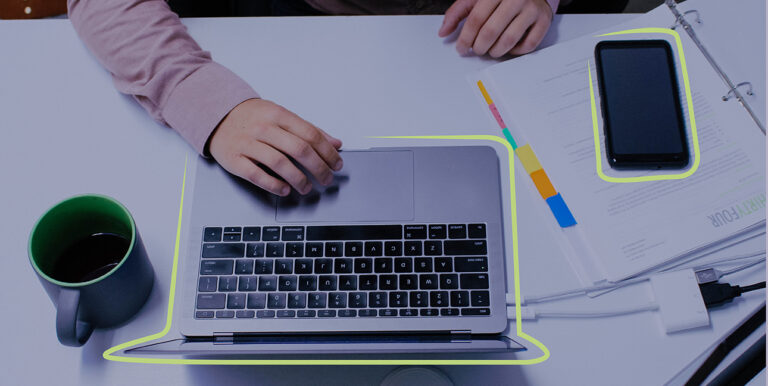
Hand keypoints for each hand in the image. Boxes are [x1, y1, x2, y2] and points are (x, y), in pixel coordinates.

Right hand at [208, 99, 342, 195]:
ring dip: (298, 179)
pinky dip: (273, 184)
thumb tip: (336, 144)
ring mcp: (247, 144)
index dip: (327, 152)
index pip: (310, 135)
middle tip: (327, 180)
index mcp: (279, 115)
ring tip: (307, 187)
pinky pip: (256, 175)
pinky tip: (285, 190)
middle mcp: (264, 128)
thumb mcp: (282, 116)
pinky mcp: (234, 160)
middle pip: (299, 150)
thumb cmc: (253, 118)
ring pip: (279, 163)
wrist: (216, 115)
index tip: (337, 165)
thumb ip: (309, 130)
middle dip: (318, 168)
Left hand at [438, 0, 552, 57]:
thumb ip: (458, 12)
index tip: (461, 48)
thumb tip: (443, 32)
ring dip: (495, 52)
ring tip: (491, 50)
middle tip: (477, 50)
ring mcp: (532, 9)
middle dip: (479, 47)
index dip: (465, 37)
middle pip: (491, 31)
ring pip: (509, 40)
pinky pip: (528, 45)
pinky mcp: (544, 20)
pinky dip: (516, 51)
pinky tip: (509, 47)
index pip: (476, 19)